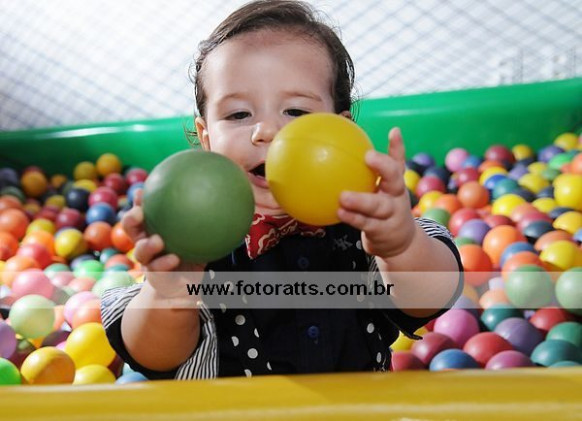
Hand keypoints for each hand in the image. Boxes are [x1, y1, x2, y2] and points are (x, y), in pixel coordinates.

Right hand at [122, 189, 205, 298]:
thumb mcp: (199, 235)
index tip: (142, 191)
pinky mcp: (155, 277)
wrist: (185, 284)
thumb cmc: (192, 253)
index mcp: (152, 229)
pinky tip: (175, 258)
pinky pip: (157, 270)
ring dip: (147, 245)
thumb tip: (226, 199)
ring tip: (158, 240)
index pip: (141, 211)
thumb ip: (206, 219)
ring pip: (140, 252)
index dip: (138, 201)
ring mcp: (148, 260)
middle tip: (140, 211)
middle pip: (131, 228)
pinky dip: (165, 264)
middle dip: (131, 218)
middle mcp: (146, 243)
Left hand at [337, 127, 416, 259]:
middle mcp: (396, 197)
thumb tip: (376, 137)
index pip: (398, 162)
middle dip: (384, 167)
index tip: (392, 132)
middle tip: (368, 156)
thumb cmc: (388, 207)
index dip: (397, 148)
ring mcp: (390, 215)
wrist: (401, 243)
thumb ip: (382, 165)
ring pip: (377, 206)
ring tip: (343, 196)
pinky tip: (339, 212)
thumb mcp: (388, 188)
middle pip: (395, 180)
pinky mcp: (380, 231)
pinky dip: (352, 218)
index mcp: (396, 184)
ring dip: (360, 201)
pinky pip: (365, 223)